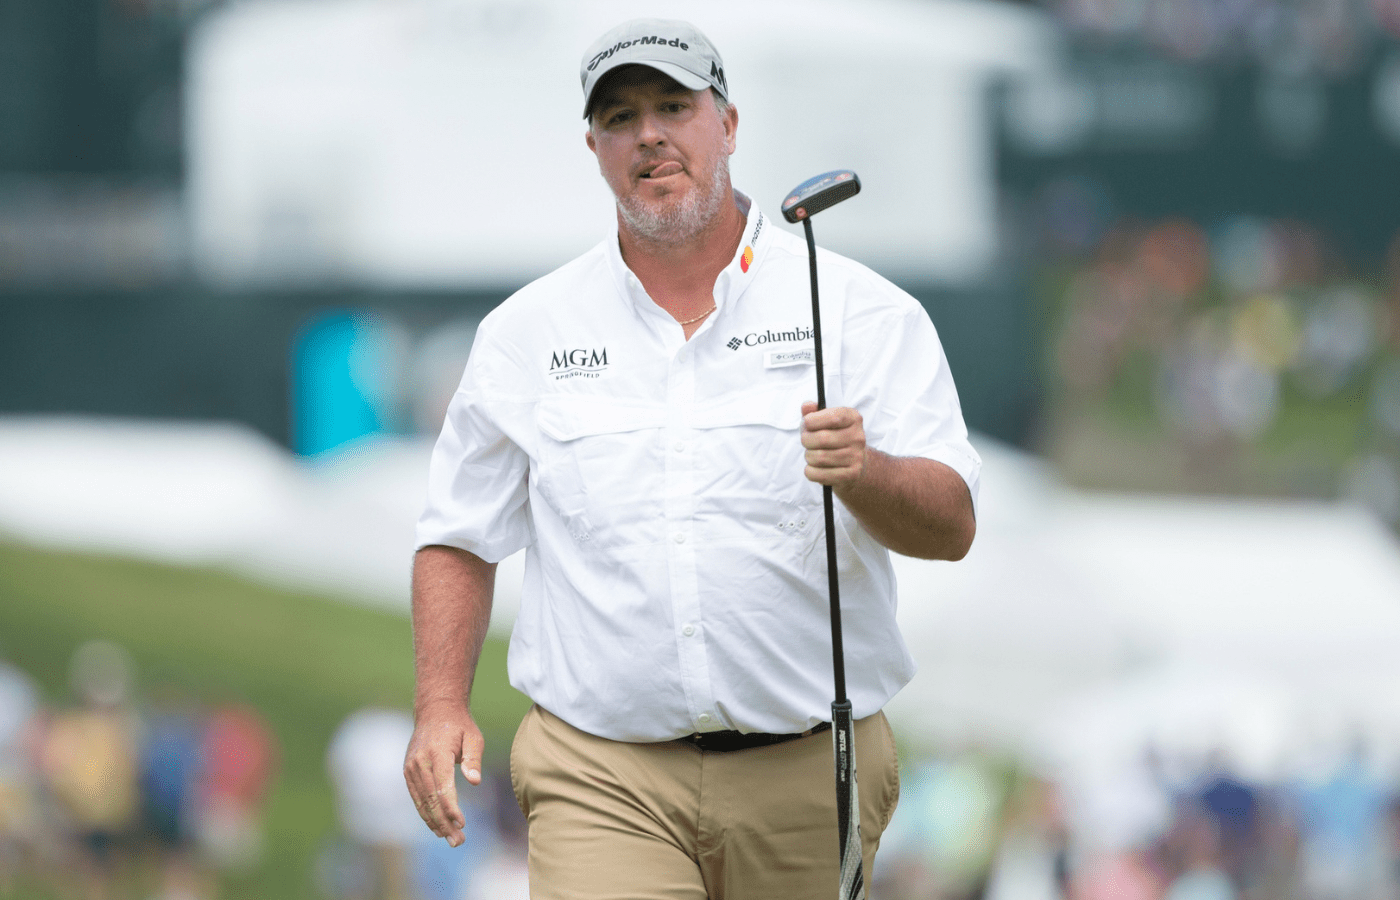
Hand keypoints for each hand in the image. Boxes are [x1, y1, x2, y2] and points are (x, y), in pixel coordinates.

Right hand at [403, 700, 483, 847]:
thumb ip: (473, 759)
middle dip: (444, 822)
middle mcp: (420, 762)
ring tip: (449, 839)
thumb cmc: (459, 725)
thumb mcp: (473, 737)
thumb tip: (474, 781)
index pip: (442, 786)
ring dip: (434, 822)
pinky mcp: (408, 771)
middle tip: (457, 841)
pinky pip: (416, 797)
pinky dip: (425, 813)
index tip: (462, 823)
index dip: (451, 807)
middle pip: (430, 799)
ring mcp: (411, 767)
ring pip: (421, 801)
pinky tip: (436, 826)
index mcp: (436, 753)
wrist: (435, 710)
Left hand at [800, 402, 866, 488]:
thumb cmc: (834, 438)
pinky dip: (810, 472)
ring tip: (812, 455)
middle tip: (806, 441)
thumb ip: (813, 412)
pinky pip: (820, 474)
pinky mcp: (852, 474)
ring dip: (808, 457)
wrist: (854, 463)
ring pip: (819, 457)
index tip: (806, 424)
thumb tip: (807, 405)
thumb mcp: (825, 422)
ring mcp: (856, 456)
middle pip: (822, 438)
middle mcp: (858, 436)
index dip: (812, 421)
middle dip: (806, 440)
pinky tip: (814, 468)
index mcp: (853, 418)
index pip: (832, 417)